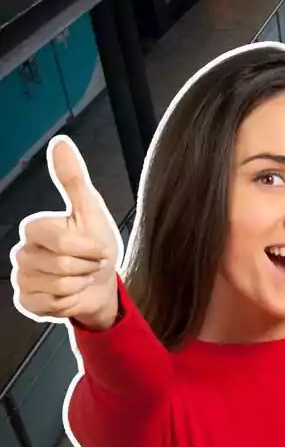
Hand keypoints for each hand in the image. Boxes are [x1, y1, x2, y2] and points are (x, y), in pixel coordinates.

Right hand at [10, 137, 120, 330]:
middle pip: (63, 265)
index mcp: (34, 228)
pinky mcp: (26, 302)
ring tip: (80, 278)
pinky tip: (70, 295)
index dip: (89, 247)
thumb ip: (73, 178)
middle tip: (89, 264)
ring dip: (81, 284)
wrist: (101, 284)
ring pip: (59, 286)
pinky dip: (70, 302)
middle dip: (88, 266)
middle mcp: (21, 252)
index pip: (62, 241)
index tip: (96, 247)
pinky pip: (53, 304)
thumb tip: (60, 142)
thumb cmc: (96, 245)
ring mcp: (21, 279)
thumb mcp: (91, 209)